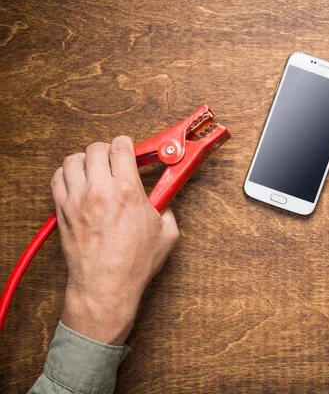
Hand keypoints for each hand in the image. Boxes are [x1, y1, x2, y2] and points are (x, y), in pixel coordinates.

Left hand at [51, 136, 178, 344]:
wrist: (106, 286)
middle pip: (96, 148)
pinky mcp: (62, 210)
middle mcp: (100, 190)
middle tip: (114, 161)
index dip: (127, 145)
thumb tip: (164, 198)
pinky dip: (67, 174)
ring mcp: (77, 199)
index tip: (131, 150)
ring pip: (73, 159)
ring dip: (86, 160)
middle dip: (107, 151)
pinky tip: (78, 182)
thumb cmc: (134, 264)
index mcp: (127, 190)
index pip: (121, 147)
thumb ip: (167, 208)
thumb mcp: (167, 232)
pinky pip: (57, 178)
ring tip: (94, 170)